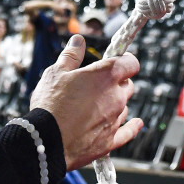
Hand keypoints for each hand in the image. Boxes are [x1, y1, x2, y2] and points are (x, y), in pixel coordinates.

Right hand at [30, 34, 142, 168]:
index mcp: (105, 76)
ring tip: (97, 106)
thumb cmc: (50, 105)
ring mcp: (115, 120)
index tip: (118, 61)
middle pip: (128, 85)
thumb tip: (78, 41)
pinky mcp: (110, 141)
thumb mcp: (55, 73)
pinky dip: (131, 127)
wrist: (46, 143)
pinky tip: (137, 124)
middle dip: (118, 83)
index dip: (125, 60)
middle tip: (101, 84)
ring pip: (124, 107)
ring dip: (116, 104)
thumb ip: (71, 56)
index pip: (131, 63)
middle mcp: (116, 97)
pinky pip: (128, 132)